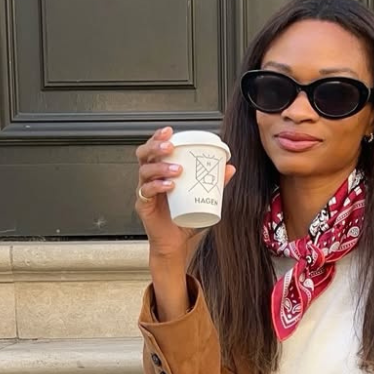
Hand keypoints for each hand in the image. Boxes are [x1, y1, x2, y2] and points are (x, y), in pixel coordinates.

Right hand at [134, 125, 235, 260]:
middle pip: (144, 154)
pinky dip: (157, 186)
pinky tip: (169, 186)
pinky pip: (146, 191)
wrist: (175, 242)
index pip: (154, 148)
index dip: (158, 137)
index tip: (169, 131)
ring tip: (177, 171)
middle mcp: (150, 178)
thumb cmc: (184, 219)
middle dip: (155, 146)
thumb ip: (215, 183)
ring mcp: (145, 191)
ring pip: (145, 171)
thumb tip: (230, 168)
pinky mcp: (143, 205)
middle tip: (170, 147)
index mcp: (160, 171)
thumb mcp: (202, 197)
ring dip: (161, 167)